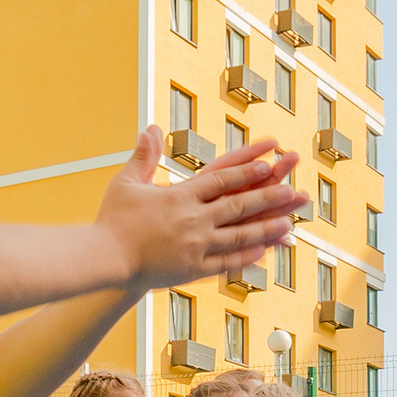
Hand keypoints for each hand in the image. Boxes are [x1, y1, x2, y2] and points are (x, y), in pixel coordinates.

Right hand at [98, 128, 304, 287]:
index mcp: (180, 197)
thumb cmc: (112, 221)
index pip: (221, 179)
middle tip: (292, 191)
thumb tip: (149, 127)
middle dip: (268, 198)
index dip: (247, 171)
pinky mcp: (191, 270)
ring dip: (265, 229)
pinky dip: (245, 257)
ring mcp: (195, 247)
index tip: (269, 163)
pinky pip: (224, 263)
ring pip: (238, 236)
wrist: (104, 259)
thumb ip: (143, 156)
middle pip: (238, 206)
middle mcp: (193, 220)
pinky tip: (263, 252)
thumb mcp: (126, 183)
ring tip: (289, 224)